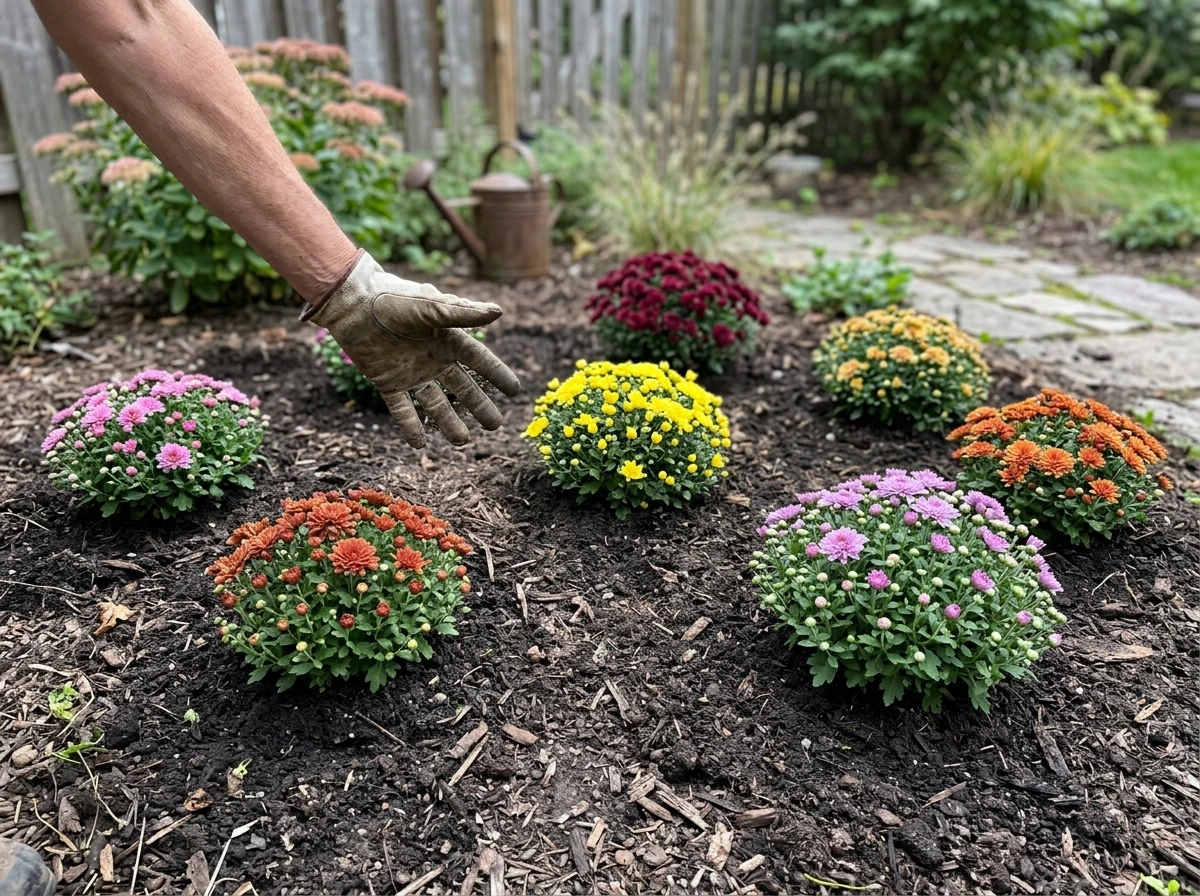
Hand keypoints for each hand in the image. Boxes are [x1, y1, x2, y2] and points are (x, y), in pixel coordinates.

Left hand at [305, 253, 520, 446]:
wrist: (354, 304)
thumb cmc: (395, 299)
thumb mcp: (432, 307)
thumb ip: (464, 313)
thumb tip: (499, 311)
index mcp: (447, 339)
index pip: (479, 361)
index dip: (497, 375)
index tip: (515, 391)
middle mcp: (433, 359)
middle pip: (462, 388)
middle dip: (479, 406)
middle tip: (495, 425)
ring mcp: (411, 373)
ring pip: (435, 404)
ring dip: (448, 423)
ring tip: (462, 442)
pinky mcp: (387, 382)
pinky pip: (402, 409)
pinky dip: (410, 427)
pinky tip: (419, 444)